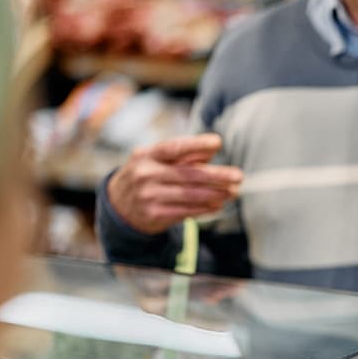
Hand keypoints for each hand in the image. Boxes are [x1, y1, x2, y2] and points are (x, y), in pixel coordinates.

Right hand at [107, 133, 241, 234]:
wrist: (119, 205)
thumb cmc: (147, 175)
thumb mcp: (158, 160)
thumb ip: (185, 154)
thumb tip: (213, 146)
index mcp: (146, 155)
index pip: (173, 147)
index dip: (196, 144)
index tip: (217, 142)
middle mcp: (145, 175)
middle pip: (187, 174)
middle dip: (216, 176)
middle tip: (238, 176)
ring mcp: (148, 196)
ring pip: (190, 195)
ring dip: (216, 194)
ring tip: (233, 192)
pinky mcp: (154, 215)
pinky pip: (185, 211)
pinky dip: (205, 208)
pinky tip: (218, 204)